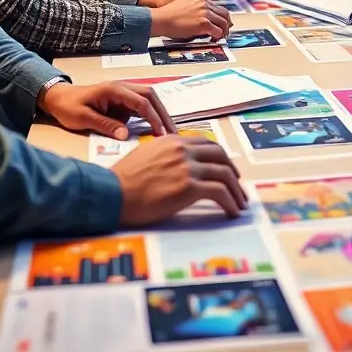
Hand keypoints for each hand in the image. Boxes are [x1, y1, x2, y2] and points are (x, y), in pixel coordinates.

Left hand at [38, 81, 174, 138]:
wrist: (58, 99)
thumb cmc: (69, 107)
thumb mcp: (83, 118)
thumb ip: (105, 125)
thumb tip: (126, 136)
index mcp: (114, 89)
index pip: (141, 102)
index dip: (153, 118)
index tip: (161, 134)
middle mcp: (122, 87)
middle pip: (151, 96)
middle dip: (163, 114)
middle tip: (173, 133)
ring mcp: (123, 93)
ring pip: (149, 99)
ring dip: (159, 114)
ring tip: (168, 132)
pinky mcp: (122, 101)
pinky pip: (141, 106)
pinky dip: (150, 116)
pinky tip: (156, 130)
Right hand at [114, 136, 246, 225]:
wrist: (112, 193)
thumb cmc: (122, 180)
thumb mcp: (145, 155)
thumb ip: (165, 155)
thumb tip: (176, 167)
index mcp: (172, 140)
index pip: (205, 144)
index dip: (220, 157)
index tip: (225, 168)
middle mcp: (183, 149)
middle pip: (220, 155)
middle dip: (232, 171)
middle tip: (237, 186)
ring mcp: (187, 166)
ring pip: (224, 173)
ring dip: (236, 190)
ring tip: (239, 203)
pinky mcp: (189, 186)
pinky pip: (219, 192)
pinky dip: (230, 201)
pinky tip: (231, 211)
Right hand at [151, 0, 231, 40]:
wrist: (162, 18)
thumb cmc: (170, 13)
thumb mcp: (186, 0)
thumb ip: (199, 0)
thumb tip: (210, 0)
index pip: (220, 8)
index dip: (223, 17)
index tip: (223, 24)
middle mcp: (206, 4)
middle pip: (225, 14)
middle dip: (226, 24)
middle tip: (224, 32)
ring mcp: (205, 13)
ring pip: (223, 23)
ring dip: (223, 32)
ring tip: (219, 37)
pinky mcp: (204, 23)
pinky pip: (217, 31)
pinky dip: (217, 37)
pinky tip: (213, 39)